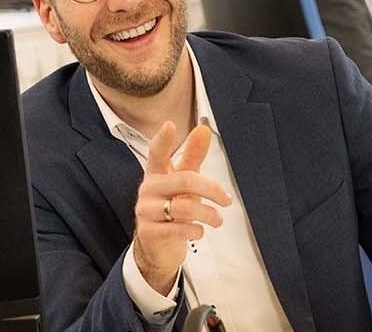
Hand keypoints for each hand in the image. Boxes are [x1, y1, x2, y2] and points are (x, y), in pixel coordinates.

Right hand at [132, 122, 232, 293]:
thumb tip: (202, 130)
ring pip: (186, 207)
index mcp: (155, 173)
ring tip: (217, 219)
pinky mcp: (149, 232)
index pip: (156, 152)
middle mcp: (147, 189)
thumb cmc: (173, 208)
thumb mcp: (184, 181)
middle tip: (226, 200)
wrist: (157, 246)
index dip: (163, 139)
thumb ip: (193, 156)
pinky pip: (180, 229)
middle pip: (186, 180)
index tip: (170, 125)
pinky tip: (198, 231)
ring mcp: (145, 211)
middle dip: (212, 190)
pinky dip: (196, 230)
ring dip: (209, 214)